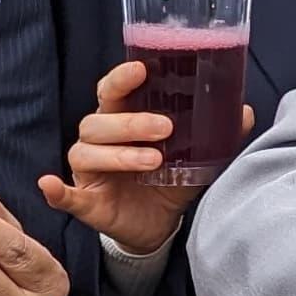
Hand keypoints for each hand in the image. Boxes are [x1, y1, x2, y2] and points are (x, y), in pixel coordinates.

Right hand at [38, 60, 250, 256]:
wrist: (160, 225)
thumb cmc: (171, 180)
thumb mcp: (198, 156)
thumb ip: (217, 134)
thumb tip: (243, 111)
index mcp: (122, 122)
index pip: (113, 93)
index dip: (122, 79)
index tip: (141, 69)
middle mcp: (99, 142)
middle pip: (98, 121)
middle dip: (131, 122)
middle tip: (166, 128)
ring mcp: (89, 172)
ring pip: (87, 152)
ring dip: (119, 154)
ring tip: (154, 161)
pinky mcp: (86, 202)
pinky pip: (65, 195)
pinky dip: (57, 190)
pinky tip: (51, 184)